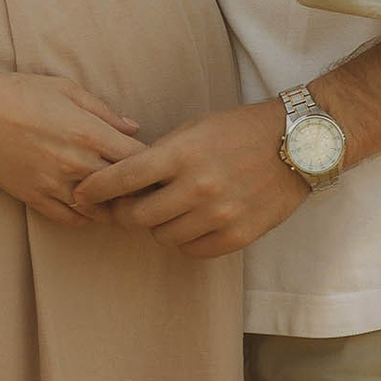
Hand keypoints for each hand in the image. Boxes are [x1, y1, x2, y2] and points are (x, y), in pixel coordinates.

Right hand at [0, 67, 142, 226]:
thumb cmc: (19, 92)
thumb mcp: (66, 89)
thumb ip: (103, 111)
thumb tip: (133, 128)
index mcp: (89, 133)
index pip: (137, 159)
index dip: (151, 164)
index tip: (153, 164)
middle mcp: (76, 163)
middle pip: (123, 189)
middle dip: (136, 189)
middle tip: (144, 189)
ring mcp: (54, 183)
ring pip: (98, 210)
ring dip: (111, 208)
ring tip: (118, 202)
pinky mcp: (33, 197)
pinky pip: (69, 219)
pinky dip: (84, 218)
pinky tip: (88, 209)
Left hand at [71, 98, 310, 254]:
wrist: (297, 144)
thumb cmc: (240, 130)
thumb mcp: (194, 130)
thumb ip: (160, 156)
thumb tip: (122, 180)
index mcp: (182, 154)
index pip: (122, 178)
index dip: (95, 189)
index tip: (82, 193)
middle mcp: (198, 187)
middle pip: (137, 217)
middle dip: (124, 213)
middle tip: (125, 207)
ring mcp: (219, 215)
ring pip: (163, 237)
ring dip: (157, 227)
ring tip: (166, 211)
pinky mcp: (238, 236)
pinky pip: (193, 251)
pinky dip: (185, 240)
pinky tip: (190, 224)